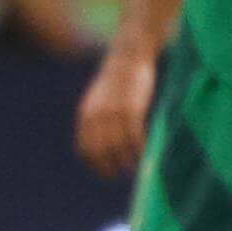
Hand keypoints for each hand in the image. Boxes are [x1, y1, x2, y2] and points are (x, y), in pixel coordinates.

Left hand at [76, 42, 157, 176]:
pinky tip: (146, 153)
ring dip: (127, 161)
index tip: (106, 172)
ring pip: (119, 147)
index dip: (94, 165)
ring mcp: (113, 113)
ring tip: (136, 168)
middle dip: (110, 168)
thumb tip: (104, 137)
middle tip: (121, 175)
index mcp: (85, 115)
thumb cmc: (117, 77)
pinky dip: (140, 148)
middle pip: (101, 152)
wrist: (128, 55)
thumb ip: (98, 117)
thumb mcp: (99, 98)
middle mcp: (96, 117)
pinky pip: (135, 136)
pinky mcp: (131, 109)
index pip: (85, 149)